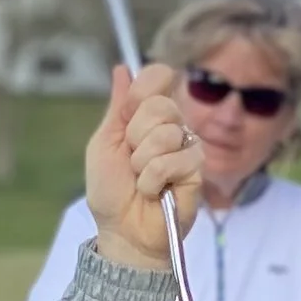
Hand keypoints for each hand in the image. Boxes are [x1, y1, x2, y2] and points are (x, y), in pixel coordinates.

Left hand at [85, 61, 200, 269]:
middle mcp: (172, 126)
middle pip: (161, 104)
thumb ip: (117, 108)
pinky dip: (153, 179)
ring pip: (167, 134)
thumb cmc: (111, 191)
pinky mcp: (196, 172)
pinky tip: (154, 192)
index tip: (127, 113)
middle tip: (131, 159)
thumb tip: (123, 69)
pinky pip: (175, 161)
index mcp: (147, 115)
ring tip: (141, 180)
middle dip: (135, 136)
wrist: (121, 231)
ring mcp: (187, 148)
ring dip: (142, 162)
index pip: (158, 76)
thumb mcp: (104, 144)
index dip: (142, 89)